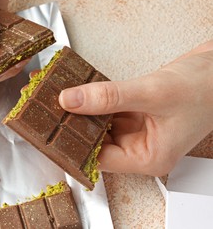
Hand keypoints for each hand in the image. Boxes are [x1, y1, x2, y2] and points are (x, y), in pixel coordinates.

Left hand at [59, 40, 212, 176]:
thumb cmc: (205, 87)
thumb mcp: (153, 93)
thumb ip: (109, 97)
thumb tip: (70, 100)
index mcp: (148, 157)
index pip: (99, 159)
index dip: (74, 144)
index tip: (51, 126)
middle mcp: (140, 146)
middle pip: (96, 141)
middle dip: (75, 124)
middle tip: (50, 107)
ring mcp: (137, 128)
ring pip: (99, 123)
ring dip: (83, 110)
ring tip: (60, 96)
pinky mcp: (135, 111)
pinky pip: (107, 108)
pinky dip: (94, 99)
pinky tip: (80, 89)